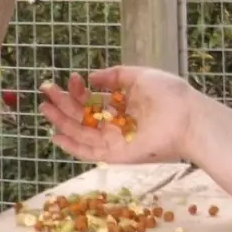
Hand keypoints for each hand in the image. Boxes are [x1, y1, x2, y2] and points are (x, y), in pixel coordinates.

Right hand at [39, 66, 195, 164]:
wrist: (186, 117)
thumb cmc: (169, 94)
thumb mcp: (140, 76)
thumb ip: (115, 76)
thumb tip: (91, 77)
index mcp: (123, 105)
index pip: (93, 99)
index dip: (79, 90)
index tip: (70, 78)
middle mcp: (117, 123)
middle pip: (83, 116)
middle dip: (63, 105)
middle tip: (46, 93)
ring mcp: (115, 140)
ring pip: (82, 132)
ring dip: (62, 122)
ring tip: (45, 108)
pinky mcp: (116, 155)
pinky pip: (89, 152)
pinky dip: (72, 146)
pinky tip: (56, 135)